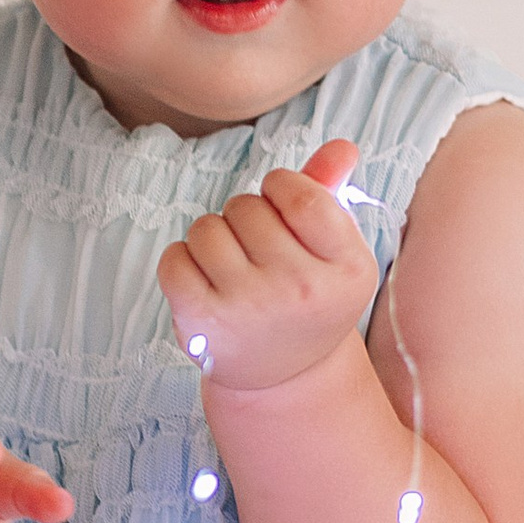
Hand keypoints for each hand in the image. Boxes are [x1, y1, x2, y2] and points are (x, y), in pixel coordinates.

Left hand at [157, 138, 379, 395]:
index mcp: (348, 268)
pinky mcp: (204, 324)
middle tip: (257, 251)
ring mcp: (252, 309)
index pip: (302, 194)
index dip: (281, 186)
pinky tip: (204, 282)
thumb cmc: (307, 296)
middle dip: (244, 216)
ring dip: (212, 237)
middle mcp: (304, 291)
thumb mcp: (333, 252)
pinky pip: (174, 258)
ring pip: (207, 228)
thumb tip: (341, 145)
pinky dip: (181, 260)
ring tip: (232, 268)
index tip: (279, 202)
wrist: (284, 377)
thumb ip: (331, 194)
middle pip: (247, 207)